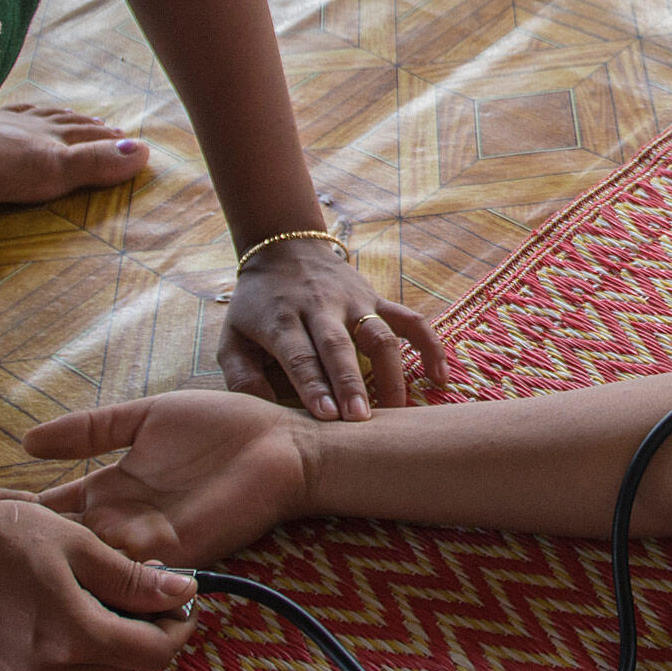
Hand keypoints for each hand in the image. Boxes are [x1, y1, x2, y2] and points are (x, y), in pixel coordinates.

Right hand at [0, 497, 206, 670]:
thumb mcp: (74, 544)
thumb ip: (132, 577)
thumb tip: (184, 592)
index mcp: (76, 637)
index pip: (155, 654)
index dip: (177, 627)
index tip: (177, 598)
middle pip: (121, 665)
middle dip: (138, 630)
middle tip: (133, 586)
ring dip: (98, 641)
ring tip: (85, 593)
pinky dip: (58, 648)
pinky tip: (44, 609)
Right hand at [26, 386, 317, 568]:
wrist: (282, 442)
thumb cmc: (221, 425)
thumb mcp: (143, 416)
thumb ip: (90, 429)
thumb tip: (27, 440)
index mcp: (111, 488)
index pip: (55, 508)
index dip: (18, 513)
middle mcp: (123, 521)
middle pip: (65, 545)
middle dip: (26, 552)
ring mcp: (149, 543)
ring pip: (91, 565)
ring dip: (58, 571)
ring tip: (9, 579)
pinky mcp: (180, 554)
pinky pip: (133, 572)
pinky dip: (104, 576)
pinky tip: (69, 581)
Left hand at [221, 238, 445, 420]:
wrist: (283, 249)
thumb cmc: (256, 306)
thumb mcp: (232, 336)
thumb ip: (241, 377)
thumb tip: (263, 416)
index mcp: (281, 319)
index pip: (300, 355)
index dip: (313, 385)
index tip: (327, 417)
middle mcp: (319, 307)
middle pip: (340, 346)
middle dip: (351, 383)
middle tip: (361, 421)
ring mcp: (354, 301)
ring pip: (380, 334)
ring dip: (390, 372)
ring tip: (399, 412)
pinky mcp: (377, 298)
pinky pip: (412, 320)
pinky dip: (430, 347)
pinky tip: (440, 378)